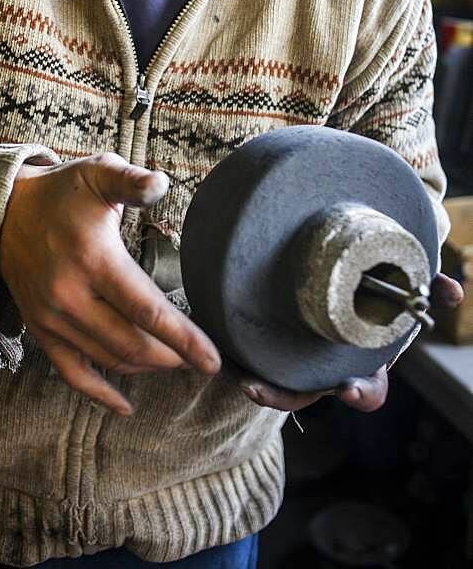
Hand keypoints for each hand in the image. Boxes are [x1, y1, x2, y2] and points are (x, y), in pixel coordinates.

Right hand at [0, 153, 220, 415]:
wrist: (4, 212)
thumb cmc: (62, 192)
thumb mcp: (97, 173)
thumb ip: (131, 181)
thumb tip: (161, 185)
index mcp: (93, 259)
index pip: (147, 310)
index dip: (184, 339)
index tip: (213, 360)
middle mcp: (70, 295)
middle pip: (132, 344)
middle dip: (173, 357)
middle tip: (202, 359)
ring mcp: (52, 318)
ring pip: (109, 358)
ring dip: (147, 367)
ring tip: (176, 362)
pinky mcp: (40, 330)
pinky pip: (72, 373)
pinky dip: (100, 392)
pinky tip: (125, 404)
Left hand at [236, 271, 462, 412]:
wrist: (351, 272)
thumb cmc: (379, 285)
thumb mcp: (407, 285)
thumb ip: (432, 287)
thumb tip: (453, 291)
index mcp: (362, 362)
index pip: (365, 392)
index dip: (359, 394)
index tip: (349, 390)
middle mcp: (326, 367)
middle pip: (303, 396)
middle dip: (279, 396)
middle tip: (256, 389)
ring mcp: (297, 357)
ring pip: (272, 382)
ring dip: (252, 382)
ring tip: (234, 375)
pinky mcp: (271, 340)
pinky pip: (253, 351)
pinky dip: (238, 350)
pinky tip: (220, 339)